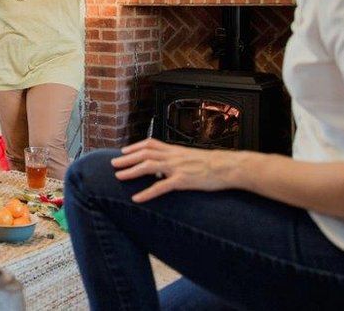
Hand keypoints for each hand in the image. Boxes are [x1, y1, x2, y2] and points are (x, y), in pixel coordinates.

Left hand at [111, 138, 240, 202]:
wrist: (230, 167)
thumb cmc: (214, 164)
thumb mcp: (194, 156)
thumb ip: (180, 158)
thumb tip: (171, 162)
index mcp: (176, 150)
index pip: (151, 144)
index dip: (135, 147)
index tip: (124, 151)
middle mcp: (174, 156)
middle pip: (144, 154)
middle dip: (127, 158)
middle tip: (113, 164)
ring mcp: (177, 168)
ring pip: (148, 166)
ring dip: (131, 171)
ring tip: (118, 177)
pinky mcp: (183, 181)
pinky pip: (161, 187)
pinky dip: (147, 193)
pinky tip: (137, 199)